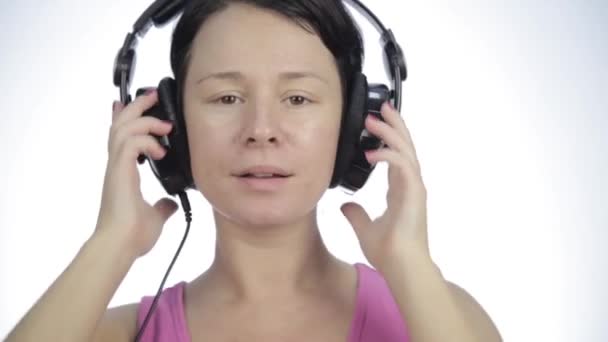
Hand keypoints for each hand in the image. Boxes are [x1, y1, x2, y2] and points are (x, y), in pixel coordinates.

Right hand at [94, 90, 177, 257]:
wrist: (121, 246)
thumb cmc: (132, 235)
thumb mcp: (155, 216)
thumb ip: (162, 207)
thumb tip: (170, 204)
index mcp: (123, 172)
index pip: (122, 136)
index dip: (126, 117)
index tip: (137, 104)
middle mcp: (116, 165)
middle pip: (120, 123)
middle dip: (136, 106)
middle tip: (151, 96)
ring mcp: (116, 167)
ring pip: (123, 127)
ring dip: (145, 119)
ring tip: (165, 124)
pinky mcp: (119, 171)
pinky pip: (131, 142)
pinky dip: (147, 140)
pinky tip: (160, 149)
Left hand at [340, 102, 428, 267]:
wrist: (401, 266)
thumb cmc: (389, 251)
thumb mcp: (365, 228)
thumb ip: (357, 215)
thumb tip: (345, 205)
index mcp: (401, 190)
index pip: (397, 156)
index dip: (388, 138)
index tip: (376, 123)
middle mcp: (410, 185)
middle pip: (405, 146)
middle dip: (394, 124)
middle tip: (382, 107)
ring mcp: (414, 187)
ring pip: (406, 149)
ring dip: (390, 132)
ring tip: (374, 119)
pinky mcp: (415, 192)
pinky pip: (403, 165)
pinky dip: (388, 155)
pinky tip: (371, 152)